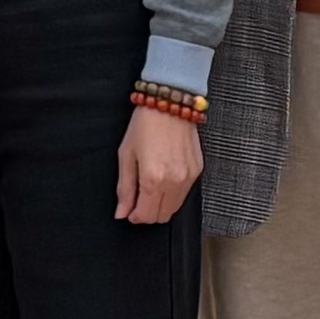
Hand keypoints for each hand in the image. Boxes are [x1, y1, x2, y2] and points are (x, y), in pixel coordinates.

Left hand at [114, 103, 203, 226]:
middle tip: (138, 199)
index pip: (146, 215)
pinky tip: (164, 177)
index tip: (129, 210)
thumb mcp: (126, 155)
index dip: (135, 216)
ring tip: (150, 186)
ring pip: (175, 208)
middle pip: (162, 216)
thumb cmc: (145, 125)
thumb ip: (125, 188)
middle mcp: (175, 181)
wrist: (170, 102)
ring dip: (161, 204)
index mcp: (154, 178)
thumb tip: (122, 212)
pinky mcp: (198, 170)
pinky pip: (185, 194)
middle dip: (148, 213)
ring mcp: (189, 177)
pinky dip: (173, 193)